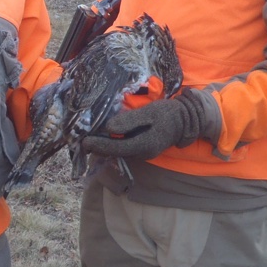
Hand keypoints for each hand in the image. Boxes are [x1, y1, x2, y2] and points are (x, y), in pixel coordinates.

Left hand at [82, 89, 205, 159]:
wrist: (186, 120)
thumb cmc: (167, 113)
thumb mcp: (148, 113)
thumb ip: (129, 121)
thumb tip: (109, 128)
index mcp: (143, 145)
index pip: (115, 148)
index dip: (98, 145)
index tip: (84, 141)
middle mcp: (141, 153)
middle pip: (114, 153)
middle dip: (97, 148)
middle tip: (80, 141)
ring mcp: (143, 153)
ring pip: (118, 152)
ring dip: (103, 147)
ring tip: (88, 139)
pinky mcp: (143, 148)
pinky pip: (123, 148)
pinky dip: (112, 144)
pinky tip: (104, 137)